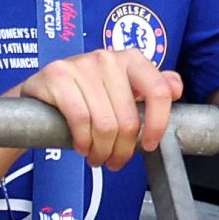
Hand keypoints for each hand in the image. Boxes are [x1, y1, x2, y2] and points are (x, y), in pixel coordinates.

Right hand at [8, 48, 181, 169]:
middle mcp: (108, 58)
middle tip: (115, 161)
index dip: (158, 124)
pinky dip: (83, 142)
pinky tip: (82, 146)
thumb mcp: (122, 88)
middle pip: (128, 118)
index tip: (150, 145)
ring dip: (101, 151)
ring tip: (97, 157)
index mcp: (132, 58)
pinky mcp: (57, 76)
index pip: (159, 91)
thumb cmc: (87, 93)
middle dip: (122, 149)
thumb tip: (177, 88)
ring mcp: (82, 65)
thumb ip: (151, 87)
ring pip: (105, 124)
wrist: (41, 90)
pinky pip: (80, 120)